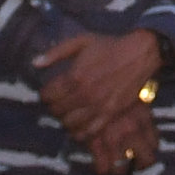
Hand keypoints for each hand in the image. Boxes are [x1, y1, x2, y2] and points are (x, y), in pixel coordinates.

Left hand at [35, 29, 165, 174]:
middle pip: (57, 110)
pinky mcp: (110, 114)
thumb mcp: (81, 42)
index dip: (45, 94)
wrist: (139, 54)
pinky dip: (80, 132)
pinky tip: (78, 127)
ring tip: (68, 113)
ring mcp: (98, 106)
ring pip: (70, 123)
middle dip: (54, 107)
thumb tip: (35, 63)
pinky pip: (89, 131)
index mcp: (75, 76)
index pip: (48, 95)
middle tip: (58, 102)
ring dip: (65, 119)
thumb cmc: (110, 46)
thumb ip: (56, 52)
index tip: (49, 92)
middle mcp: (84, 94)